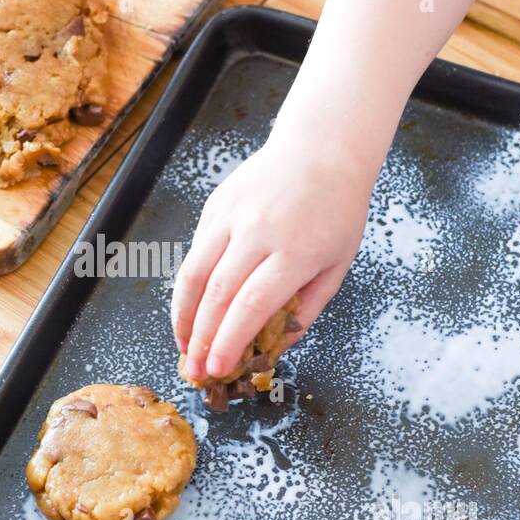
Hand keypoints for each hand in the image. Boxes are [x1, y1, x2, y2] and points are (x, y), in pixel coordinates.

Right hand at [171, 132, 371, 381]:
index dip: (229, 342)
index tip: (217, 369)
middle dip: (200, 339)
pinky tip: (190, 311)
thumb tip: (273, 349)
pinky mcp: (214, 206)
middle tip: (193, 371)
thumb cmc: (337, 210)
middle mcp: (258, 231)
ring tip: (183, 346)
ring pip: (192, 274)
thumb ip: (305, 310)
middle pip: (216, 294)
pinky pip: (194, 253)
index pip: (251, 305)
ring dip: (182, 316)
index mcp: (295, 251)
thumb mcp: (337, 266)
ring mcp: (231, 215)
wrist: (323, 148)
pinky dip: (187, 288)